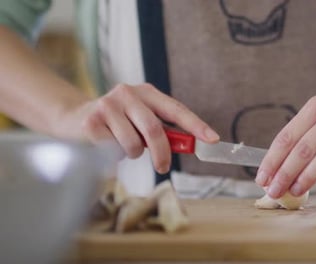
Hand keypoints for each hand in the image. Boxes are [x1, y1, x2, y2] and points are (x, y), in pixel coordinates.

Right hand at [58, 83, 218, 172]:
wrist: (73, 118)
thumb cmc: (116, 123)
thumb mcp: (140, 121)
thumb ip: (162, 130)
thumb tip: (188, 144)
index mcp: (146, 93)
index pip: (176, 109)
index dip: (196, 125)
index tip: (212, 139)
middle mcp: (128, 93)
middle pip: (154, 129)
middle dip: (162, 153)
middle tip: (164, 167)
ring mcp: (108, 105)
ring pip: (133, 143)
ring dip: (132, 154)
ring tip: (123, 147)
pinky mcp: (91, 121)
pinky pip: (112, 150)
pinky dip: (113, 156)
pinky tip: (104, 145)